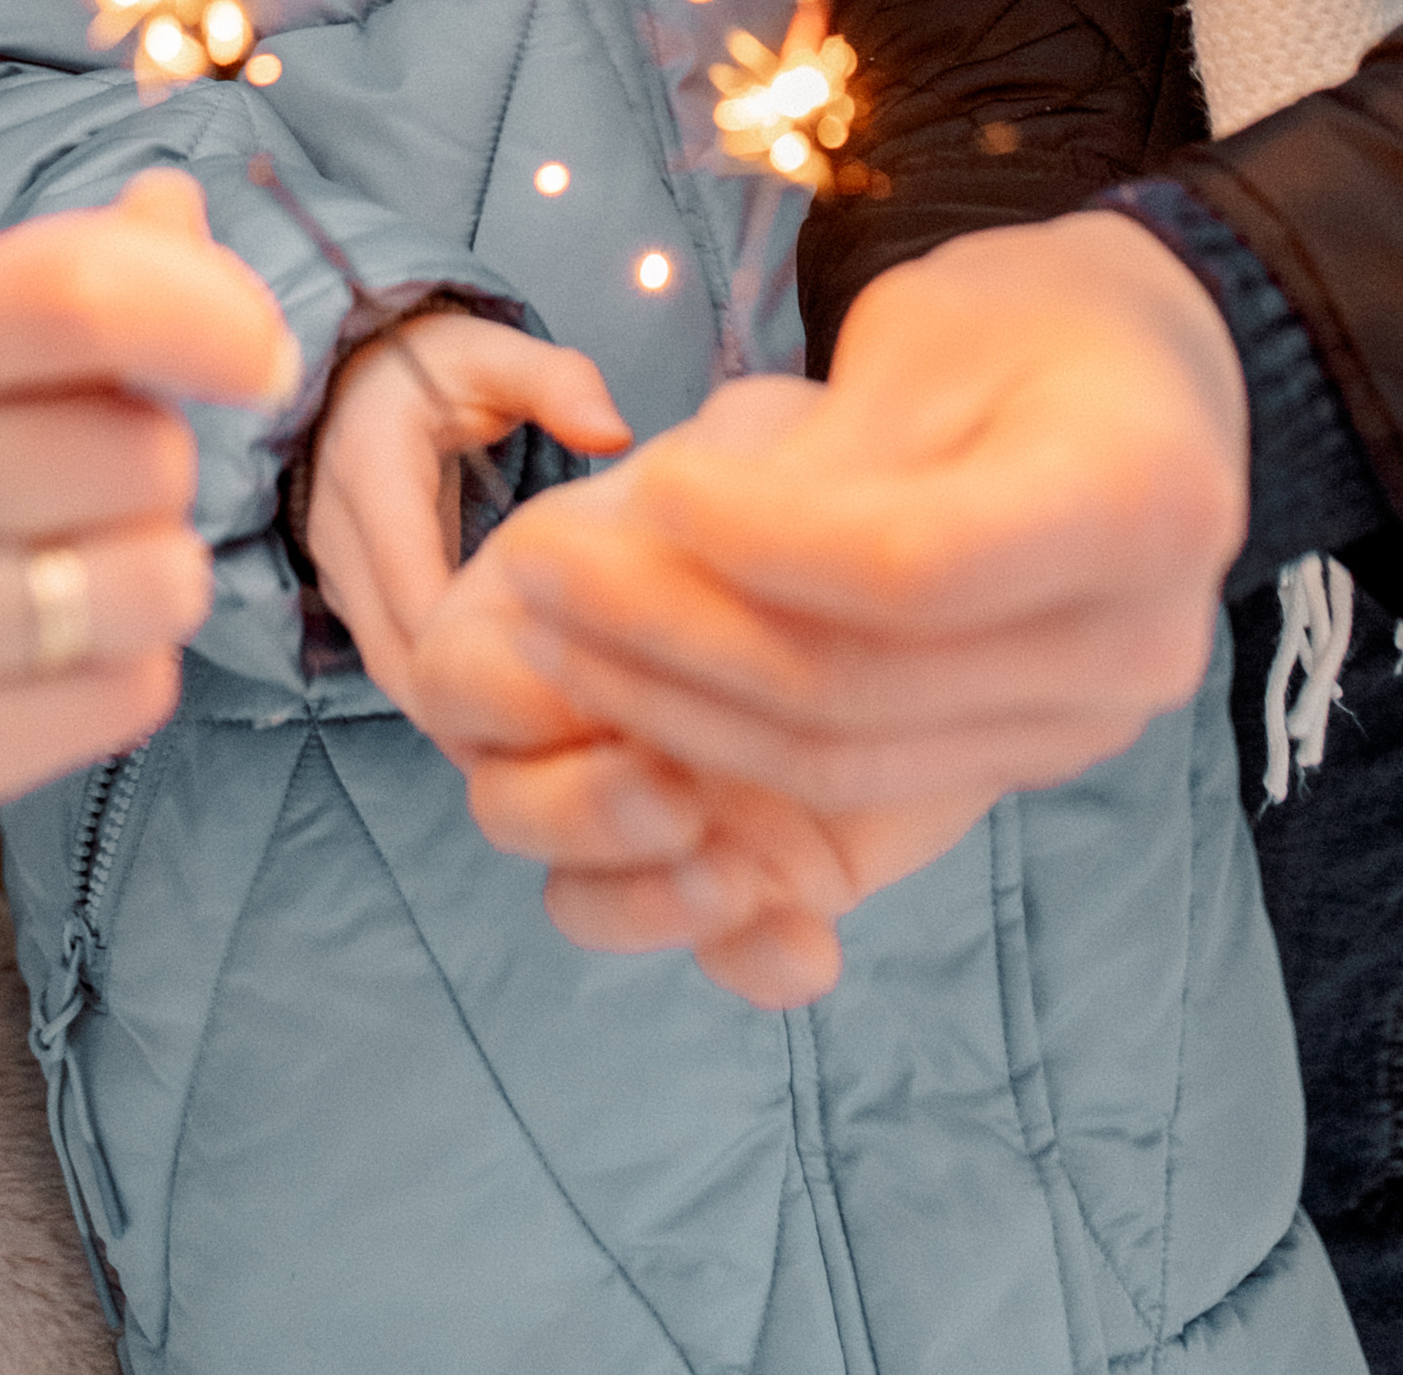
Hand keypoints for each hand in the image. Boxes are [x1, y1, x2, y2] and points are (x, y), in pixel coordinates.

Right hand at [0, 171, 295, 855]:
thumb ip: (75, 268)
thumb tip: (180, 211)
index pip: (77, 294)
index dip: (211, 314)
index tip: (259, 356)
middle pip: (146, 449)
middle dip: (159, 459)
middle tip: (84, 481)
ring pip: (162, 579)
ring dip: (157, 565)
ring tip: (75, 563)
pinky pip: (134, 695)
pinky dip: (126, 667)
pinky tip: (41, 651)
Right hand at [303, 310, 629, 728]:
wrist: (349, 371)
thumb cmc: (433, 364)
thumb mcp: (492, 354)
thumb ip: (554, 382)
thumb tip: (615, 433)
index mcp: (371, 466)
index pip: (409, 578)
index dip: (470, 644)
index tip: (555, 684)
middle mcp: (337, 528)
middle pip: (393, 648)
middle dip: (472, 703)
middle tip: (565, 747)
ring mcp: (335, 569)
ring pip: (388, 669)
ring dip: (455, 714)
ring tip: (548, 756)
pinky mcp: (349, 596)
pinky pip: (389, 662)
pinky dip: (442, 699)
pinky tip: (512, 730)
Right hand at [415, 387, 987, 1003]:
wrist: (945, 575)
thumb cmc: (824, 479)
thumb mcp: (762, 439)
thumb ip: (701, 453)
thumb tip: (618, 439)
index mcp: (543, 616)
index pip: (457, 678)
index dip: (504, 698)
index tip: (589, 684)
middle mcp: (579, 732)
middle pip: (505, 808)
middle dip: (574, 814)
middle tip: (674, 793)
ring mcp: (658, 815)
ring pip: (584, 900)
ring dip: (643, 906)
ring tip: (738, 874)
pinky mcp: (752, 879)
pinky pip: (721, 954)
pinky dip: (755, 962)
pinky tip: (813, 943)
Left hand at [446, 218, 1247, 993]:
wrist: (1157, 382)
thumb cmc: (1036, 316)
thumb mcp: (934, 330)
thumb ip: (828, 454)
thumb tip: (675, 544)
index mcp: (1139, 504)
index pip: (907, 568)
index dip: (754, 543)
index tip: (644, 487)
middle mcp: (1138, 645)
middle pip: (865, 688)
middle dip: (674, 637)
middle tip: (537, 569)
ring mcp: (1090, 725)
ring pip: (848, 762)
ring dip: (678, 703)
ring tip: (556, 624)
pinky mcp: (1033, 758)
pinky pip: (864, 781)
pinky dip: (735, 737)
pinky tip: (631, 675)